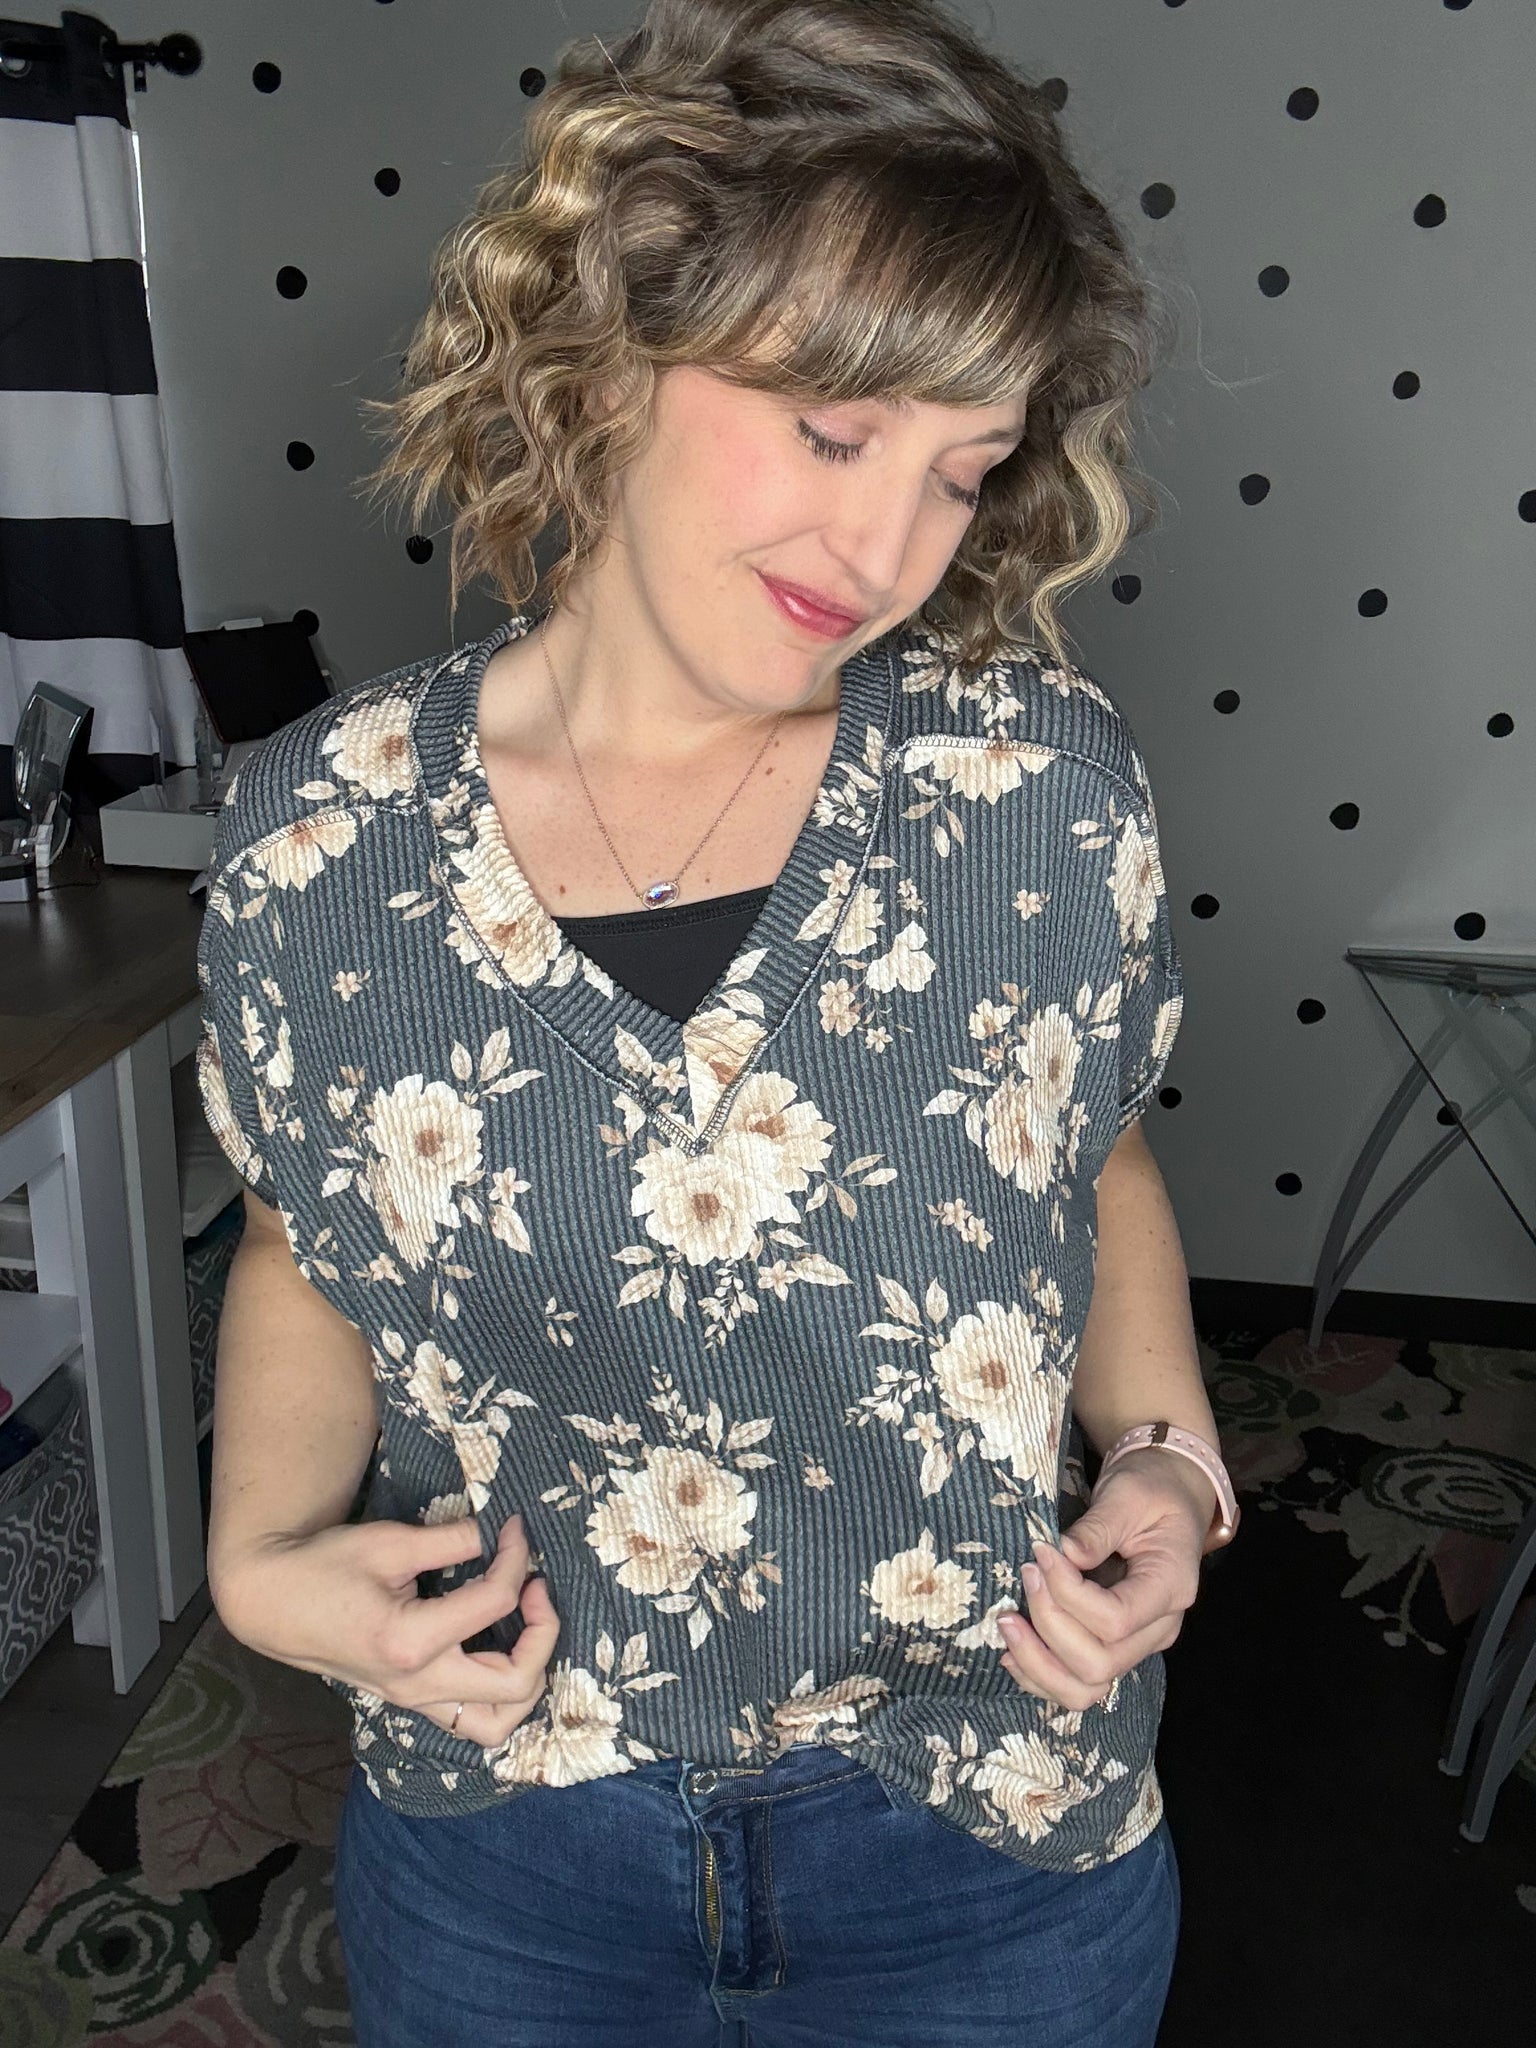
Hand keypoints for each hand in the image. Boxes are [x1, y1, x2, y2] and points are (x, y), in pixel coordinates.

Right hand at [215, 1511, 560, 1745]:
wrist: (271, 1601)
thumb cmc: (323, 1566)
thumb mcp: (391, 1541)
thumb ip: (453, 1539)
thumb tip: (502, 1532)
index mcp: (411, 1642)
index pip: (495, 1601)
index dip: (516, 1557)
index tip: (514, 1527)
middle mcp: (417, 1684)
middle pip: (516, 1684)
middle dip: (542, 1633)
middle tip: (534, 1586)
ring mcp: (412, 1700)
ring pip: (496, 1722)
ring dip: (526, 1677)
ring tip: (525, 1628)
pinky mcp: (409, 1699)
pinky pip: (469, 1718)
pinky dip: (499, 1693)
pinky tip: (499, 1649)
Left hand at [997, 1450, 1210, 1710]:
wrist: (1168, 1497)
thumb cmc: (1150, 1490)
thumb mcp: (1127, 1494)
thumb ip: (1098, 1526)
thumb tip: (1061, 1553)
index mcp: (1171, 1588)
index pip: (1116, 1619)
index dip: (1068, 1594)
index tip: (1040, 1553)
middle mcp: (1159, 1629)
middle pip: (1099, 1663)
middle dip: (1048, 1625)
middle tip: (1024, 1577)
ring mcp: (1137, 1644)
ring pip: (1086, 1688)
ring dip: (1038, 1664)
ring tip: (1006, 1623)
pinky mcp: (1113, 1645)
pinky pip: (1076, 1683)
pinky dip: (1039, 1673)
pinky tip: (1010, 1650)